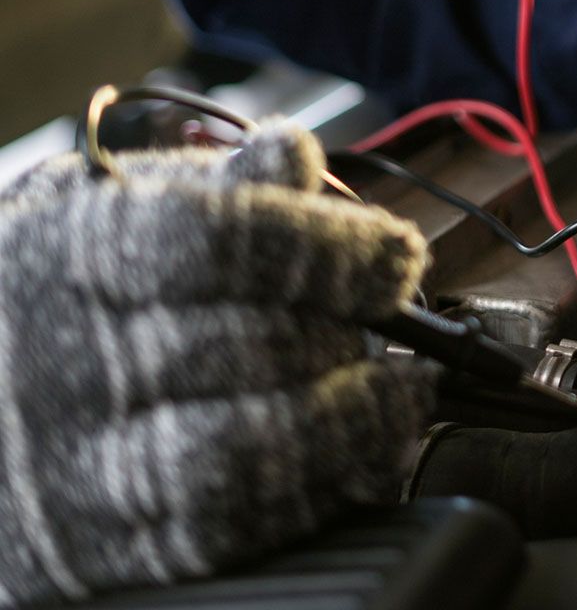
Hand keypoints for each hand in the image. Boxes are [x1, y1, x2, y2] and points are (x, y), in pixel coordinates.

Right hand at [0, 122, 432, 606]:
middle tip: (393, 327)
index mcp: (73, 253)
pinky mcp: (93, 544)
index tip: (398, 256)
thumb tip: (291, 154)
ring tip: (401, 394)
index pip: (224, 242)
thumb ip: (211, 188)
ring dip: (350, 424)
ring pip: (243, 449)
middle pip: (251, 346)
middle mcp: (68, 358)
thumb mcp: (107, 211)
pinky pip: (223, 528)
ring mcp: (75, 459)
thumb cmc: (52, 287)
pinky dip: (309, 494)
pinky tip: (357, 459)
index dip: (330, 250)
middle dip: (348, 337)